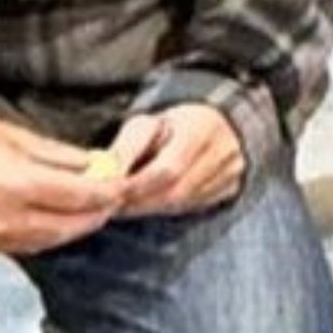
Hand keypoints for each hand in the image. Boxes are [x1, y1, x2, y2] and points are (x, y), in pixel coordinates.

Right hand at [0, 103, 120, 258]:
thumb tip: (94, 165)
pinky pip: (16, 248)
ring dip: (69, 229)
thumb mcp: (11, 133)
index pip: (79, 199)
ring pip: (44, 243)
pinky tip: (47, 220)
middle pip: (67, 228)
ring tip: (83, 210)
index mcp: (13, 184)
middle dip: (94, 216)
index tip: (122, 187)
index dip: (107, 195)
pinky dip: (39, 236)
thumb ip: (57, 155)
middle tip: (110, 201)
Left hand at [102, 102, 246, 218]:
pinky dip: (164, 208)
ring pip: (181, 203)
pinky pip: (191, 207)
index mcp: (203, 127)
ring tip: (124, 203)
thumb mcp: (148, 123)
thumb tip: (102, 173)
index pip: (168, 169)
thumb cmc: (175, 124)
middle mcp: (224, 153)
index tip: (108, 193)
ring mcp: (231, 174)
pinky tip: (147, 202)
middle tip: (108, 206)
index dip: (136, 185)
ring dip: (147, 207)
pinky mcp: (230, 189)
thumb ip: (126, 148)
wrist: (217, 125)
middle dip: (137, 202)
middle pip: (175, 191)